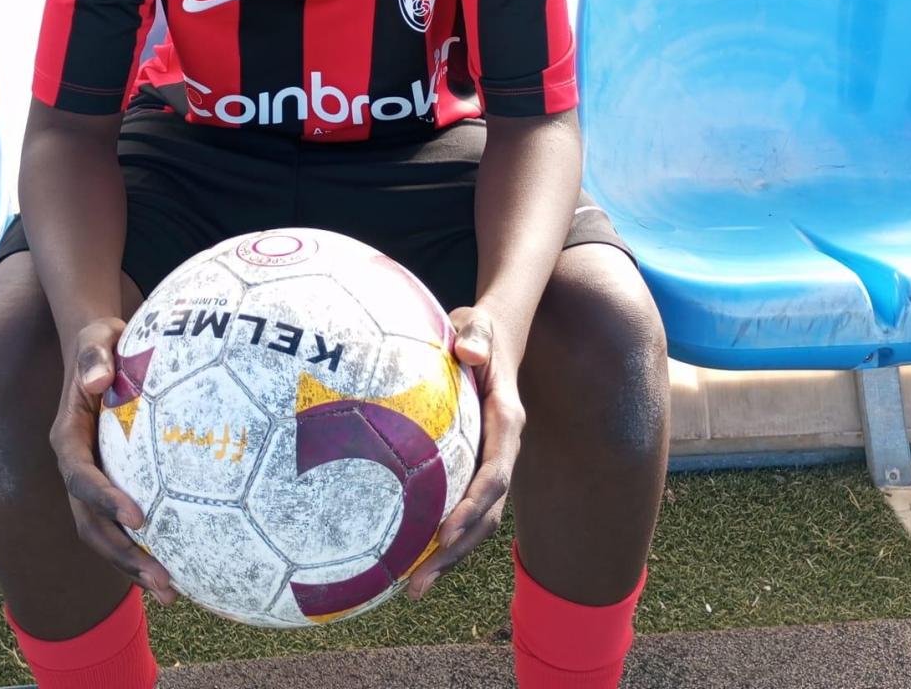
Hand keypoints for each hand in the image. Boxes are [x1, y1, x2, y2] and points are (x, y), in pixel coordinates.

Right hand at [48, 316, 176, 604]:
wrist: (97, 352)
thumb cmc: (102, 342)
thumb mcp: (98, 338)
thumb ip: (95, 356)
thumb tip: (96, 380)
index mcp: (68, 437)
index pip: (79, 476)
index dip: (103, 499)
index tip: (137, 517)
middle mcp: (75, 467)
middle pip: (89, 522)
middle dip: (122, 554)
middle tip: (161, 576)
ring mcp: (92, 482)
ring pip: (104, 535)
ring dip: (133, 567)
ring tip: (172, 592)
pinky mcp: (111, 488)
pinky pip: (123, 527)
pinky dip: (145, 553)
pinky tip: (179, 572)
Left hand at [407, 306, 523, 599]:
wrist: (492, 338)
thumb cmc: (478, 329)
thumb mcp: (478, 322)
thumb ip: (476, 334)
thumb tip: (468, 351)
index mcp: (506, 423)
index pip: (495, 474)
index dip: (473, 506)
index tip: (444, 533)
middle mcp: (502, 452)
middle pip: (487, 514)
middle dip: (456, 552)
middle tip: (418, 584)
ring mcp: (488, 464)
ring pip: (476, 521)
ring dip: (448, 557)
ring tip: (411, 588)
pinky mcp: (471, 469)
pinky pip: (458, 508)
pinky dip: (438, 537)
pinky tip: (405, 558)